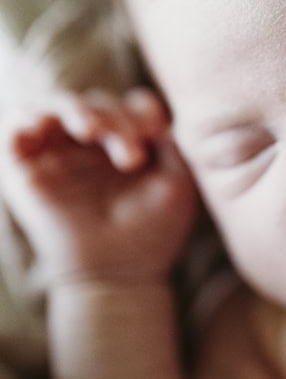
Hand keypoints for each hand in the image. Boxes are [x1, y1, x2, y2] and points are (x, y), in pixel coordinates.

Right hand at [0, 87, 199, 285]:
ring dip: (75, 109)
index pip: (132, 105)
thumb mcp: (177, 185)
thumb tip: (156, 115)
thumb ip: (172, 144)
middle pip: (99, 103)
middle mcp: (91, 144)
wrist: (118, 275)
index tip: (157, 131)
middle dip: (117, 122)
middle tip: (131, 159)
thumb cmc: (152, 234)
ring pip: (57, 105)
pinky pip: (13, 127)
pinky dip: (23, 120)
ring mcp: (57, 153)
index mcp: (128, 142)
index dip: (143, 110)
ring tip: (89, 131)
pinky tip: (41, 128)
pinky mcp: (24, 168)